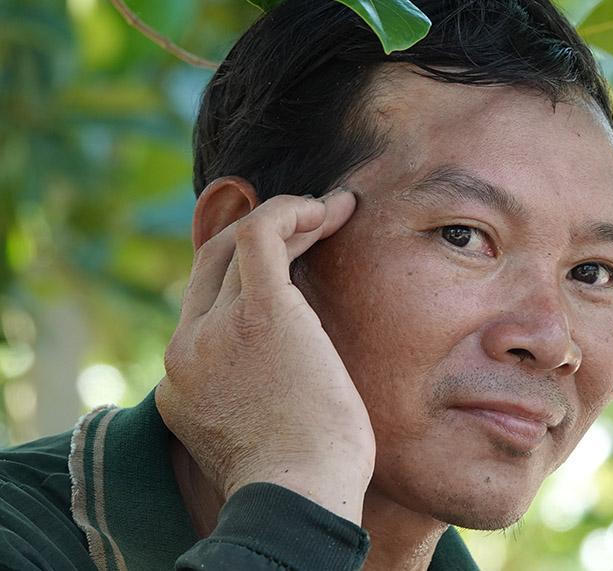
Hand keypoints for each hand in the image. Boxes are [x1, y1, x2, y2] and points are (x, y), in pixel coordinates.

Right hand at [156, 190, 373, 524]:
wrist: (300, 499)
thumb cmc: (304, 481)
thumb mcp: (261, 436)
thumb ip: (255, 397)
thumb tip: (293, 376)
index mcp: (183, 383)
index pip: (205, 309)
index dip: (248, 276)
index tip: (297, 263)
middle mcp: (187, 349)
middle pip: (211, 266)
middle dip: (262, 235)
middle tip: (314, 222)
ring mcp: (216, 328)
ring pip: (234, 241)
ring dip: (287, 217)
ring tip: (333, 210)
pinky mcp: (259, 312)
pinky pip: (262, 234)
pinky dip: (291, 211)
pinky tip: (327, 209)